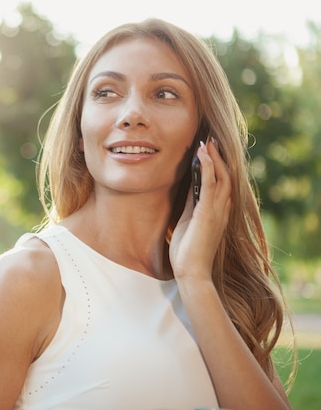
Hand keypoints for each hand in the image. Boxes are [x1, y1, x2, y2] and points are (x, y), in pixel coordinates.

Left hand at [169, 139, 231, 281]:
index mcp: (218, 212)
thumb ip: (192, 204)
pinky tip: (203, 155)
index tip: (210, 150)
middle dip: (219, 157)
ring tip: (207, 142)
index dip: (218, 166)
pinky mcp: (208, 213)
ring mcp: (217, 211)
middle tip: (211, 140)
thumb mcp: (189, 221)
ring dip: (214, 158)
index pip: (222, 184)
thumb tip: (190, 186)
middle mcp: (222, 210)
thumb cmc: (187, 252)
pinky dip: (208, 168)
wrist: (191, 273)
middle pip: (226, 176)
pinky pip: (210, 185)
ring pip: (222, 177)